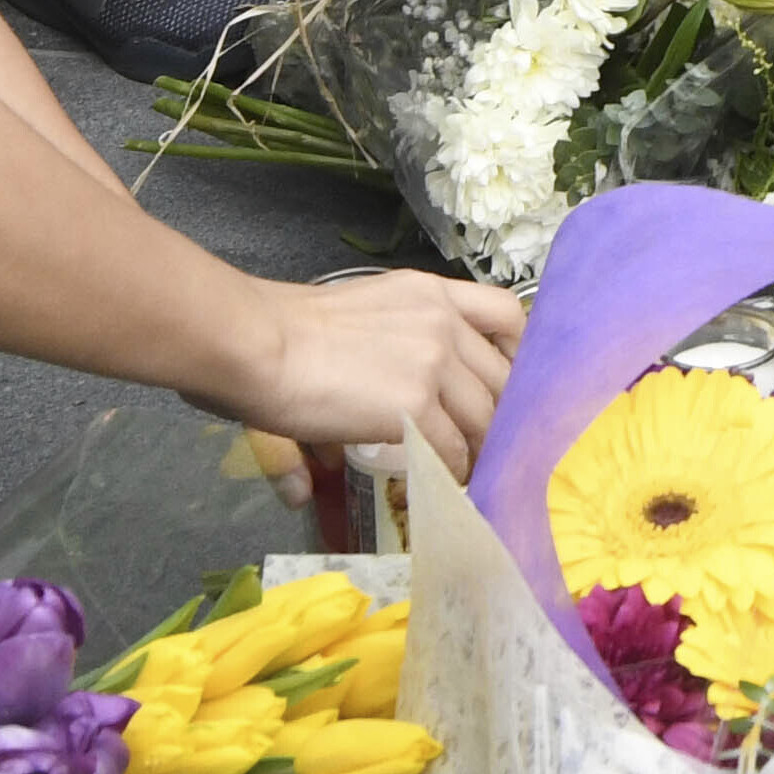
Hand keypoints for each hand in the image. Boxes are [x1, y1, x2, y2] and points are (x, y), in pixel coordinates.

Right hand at [216, 269, 534, 480]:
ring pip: (485, 416)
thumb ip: (387, 349)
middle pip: (503, 375)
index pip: (505, 315)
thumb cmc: (285, 330)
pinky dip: (450, 470)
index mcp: (429, 292)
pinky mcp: (416, 402)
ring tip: (465, 471)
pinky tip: (439, 481)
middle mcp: (443, 320)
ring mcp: (434, 360)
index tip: (506, 387)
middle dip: (500, 414)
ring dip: (478, 449)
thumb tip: (393, 402)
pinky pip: (453, 447)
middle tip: (485, 444)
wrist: (256, 343)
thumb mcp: (357, 317)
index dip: (516, 356)